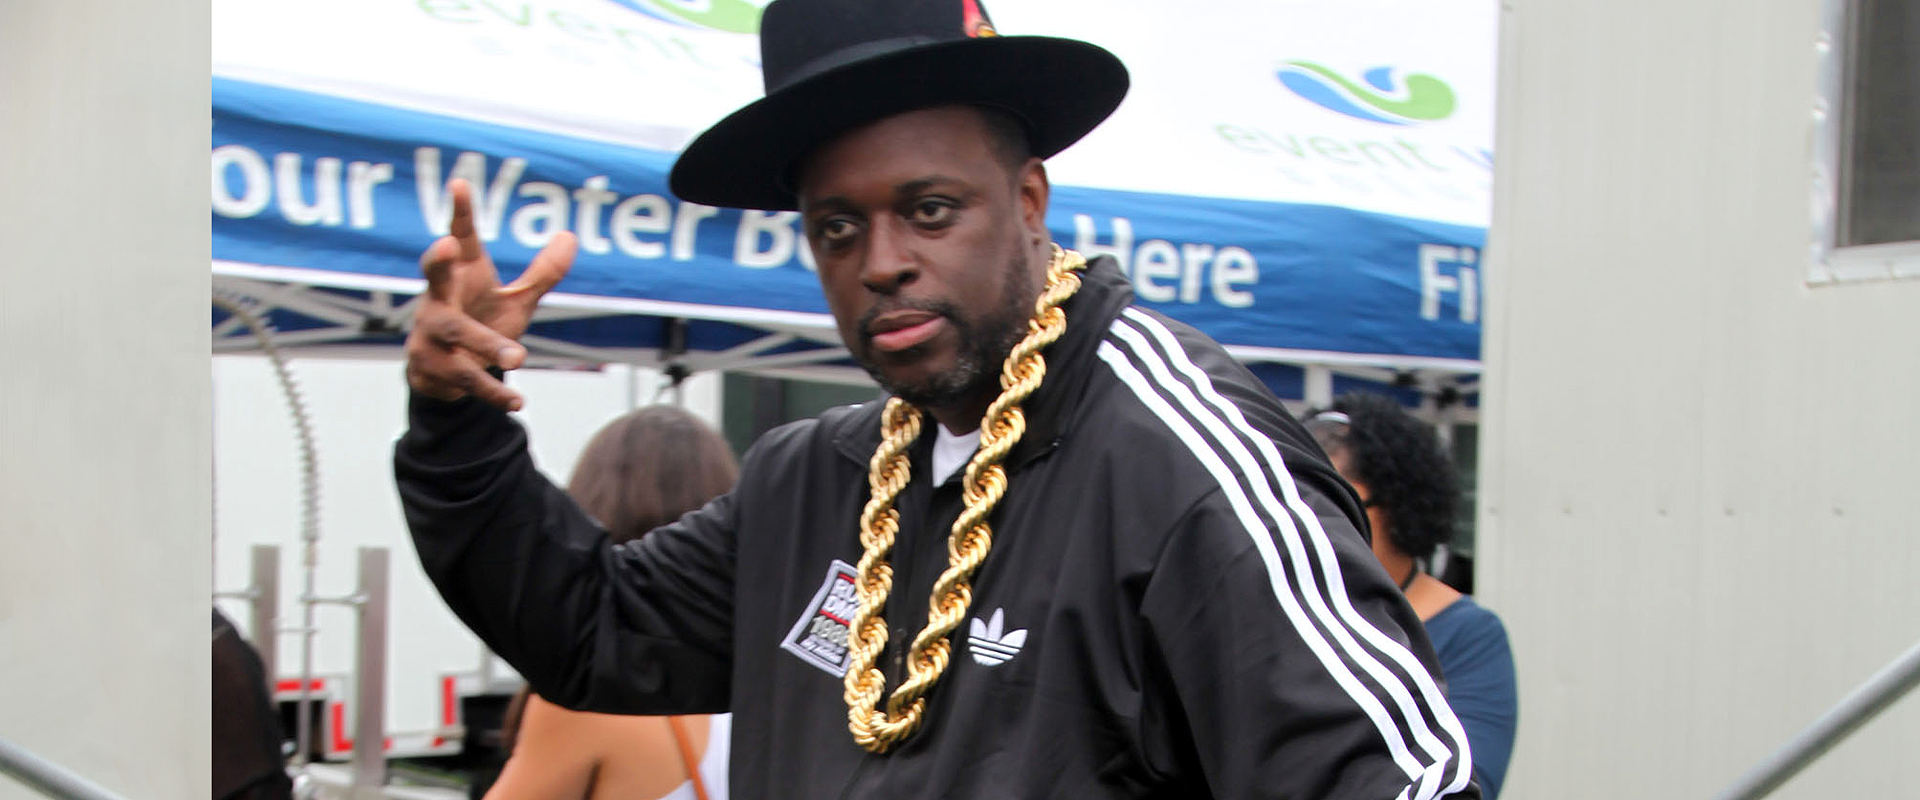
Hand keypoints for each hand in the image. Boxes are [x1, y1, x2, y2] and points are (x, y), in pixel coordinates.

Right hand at [405, 179, 575, 409]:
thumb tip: (570, 236)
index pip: (460, 237)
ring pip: (456, 334)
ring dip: (486, 344)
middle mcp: (437, 299)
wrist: (446, 378)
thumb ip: (542, 273)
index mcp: (459, 275)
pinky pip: (464, 379)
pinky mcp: (431, 368)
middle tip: (444, 245)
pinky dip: (492, 390)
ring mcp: (429, 334)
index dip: (460, 211)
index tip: (460, 183)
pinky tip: (516, 402)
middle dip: (436, 261)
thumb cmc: (480, 323)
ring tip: (518, 356)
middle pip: (434, 277)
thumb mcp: (515, 300)